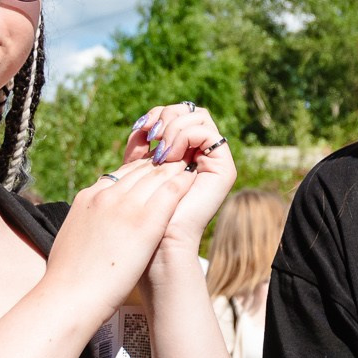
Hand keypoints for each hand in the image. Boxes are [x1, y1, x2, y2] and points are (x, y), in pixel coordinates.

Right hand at [44, 157, 199, 322]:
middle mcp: (106, 195)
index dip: (139, 173)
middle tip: (176, 165)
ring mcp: (125, 206)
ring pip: (157, 175)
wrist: (69, 296)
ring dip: (173, 169)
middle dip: (159, 166)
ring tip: (188, 167)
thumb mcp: (72, 239)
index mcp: (88, 198)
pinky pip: (171, 190)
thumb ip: (87, 226)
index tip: (152, 176)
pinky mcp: (145, 220)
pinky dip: (183, 182)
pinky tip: (193, 180)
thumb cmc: (69, 279)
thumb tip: (92, 230)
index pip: (120, 174)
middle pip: (140, 170)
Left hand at [127, 103, 236, 256]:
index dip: (157, 115)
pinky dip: (184, 135)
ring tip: (159, 152)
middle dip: (165, 116)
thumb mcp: (134, 174)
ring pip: (199, 116)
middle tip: (150, 135)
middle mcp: (201, 155)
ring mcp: (213, 161)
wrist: (156, 246)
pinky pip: (208, 132)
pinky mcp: (223, 169)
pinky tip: (168, 156)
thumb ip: (139, 149)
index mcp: (183, 154)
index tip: (141, 129)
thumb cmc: (141, 217)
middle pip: (189, 111)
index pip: (175, 115)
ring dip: (174, 127)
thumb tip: (141, 126)